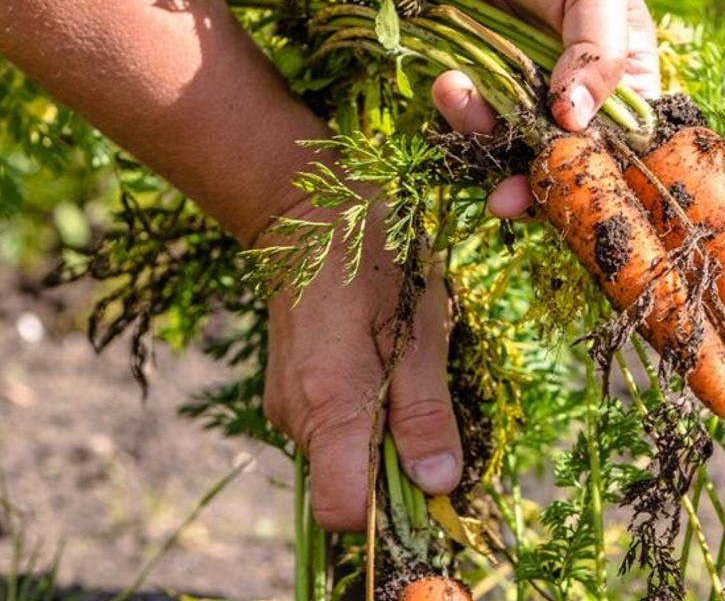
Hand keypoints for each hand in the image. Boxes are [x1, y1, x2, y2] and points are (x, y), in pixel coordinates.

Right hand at [259, 200, 461, 530]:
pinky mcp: (286, 390)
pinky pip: (329, 429)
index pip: (342, 511)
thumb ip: (425, 415)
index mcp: (329, 409)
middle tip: (424, 403)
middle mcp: (295, 418)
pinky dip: (359, 415)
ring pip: (339, 457)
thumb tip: (439, 485)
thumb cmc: (375, 263)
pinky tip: (376, 363)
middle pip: (346, 486)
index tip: (426, 478)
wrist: (309, 212)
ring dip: (379, 435)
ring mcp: (285, 405)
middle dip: (393, 468)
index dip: (388, 512)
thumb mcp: (420, 333)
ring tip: (400, 370)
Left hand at [389, 0, 659, 217]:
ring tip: (461, 92)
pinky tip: (448, 79)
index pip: (626, 144)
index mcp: (623, 71)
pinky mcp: (469, 82)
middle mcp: (573, 90)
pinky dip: (455, 113)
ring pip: (508, 151)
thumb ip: (597, 53)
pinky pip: (465, 125)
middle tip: (510, 198)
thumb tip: (576, 123)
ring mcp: (518, 89)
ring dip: (483, 138)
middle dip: (536, 183)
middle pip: (565, 162)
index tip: (580, 193)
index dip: (606, 176)